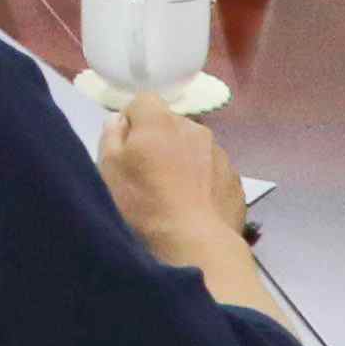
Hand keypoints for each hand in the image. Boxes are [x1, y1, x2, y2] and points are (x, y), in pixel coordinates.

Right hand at [99, 100, 253, 267]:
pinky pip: (213, 171)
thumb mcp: (109, 170)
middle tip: (149, 175)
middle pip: (170, 124)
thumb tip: (120, 120)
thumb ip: (111, 135)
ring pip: (195, 147)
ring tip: (175, 194)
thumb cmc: (144, 204)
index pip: (142, 101)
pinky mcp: (235, 179)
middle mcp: (194, 127)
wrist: (195, 244)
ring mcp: (220, 153)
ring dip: (184, 160)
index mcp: (160, 120)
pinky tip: (195, 207)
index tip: (127, 150)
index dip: (132, 122)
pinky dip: (204, 181)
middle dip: (160, 141)